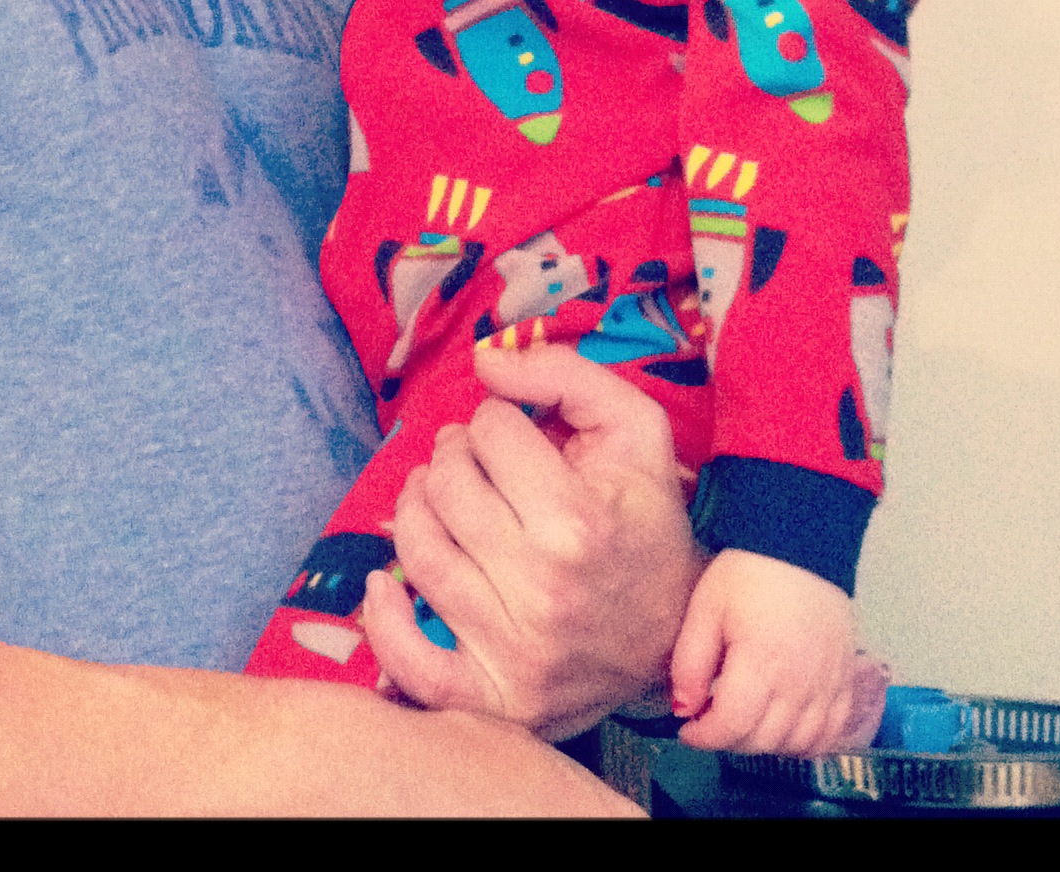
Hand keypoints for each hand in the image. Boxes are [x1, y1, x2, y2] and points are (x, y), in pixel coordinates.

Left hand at [361, 342, 704, 740]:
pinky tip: (386, 583)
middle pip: (446, 486)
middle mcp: (543, 589)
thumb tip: (484, 362)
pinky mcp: (494, 697)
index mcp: (579, 522)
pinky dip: (384, 622)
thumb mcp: (634, 429)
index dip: (495, 421)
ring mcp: (516, 650)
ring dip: (416, 509)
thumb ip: (564, 374)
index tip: (514, 438)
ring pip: (419, 552)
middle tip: (471, 461)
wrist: (674, 634)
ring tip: (439, 499)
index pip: (488, 432)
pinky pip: (413, 667)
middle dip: (453, 456)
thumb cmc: (645, 520)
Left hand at [670, 550, 858, 756]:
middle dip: (729, 740)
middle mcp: (800, 685)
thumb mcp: (706, 607)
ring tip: (743, 721)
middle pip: (763, 741)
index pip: (731, 726)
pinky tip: (783, 728)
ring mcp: (828, 687)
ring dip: (764, 744)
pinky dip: (805, 743)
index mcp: (762, 664)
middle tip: (709, 720)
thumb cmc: (748, 573)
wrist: (801, 547)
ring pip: (797, 745)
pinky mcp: (845, 683)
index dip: (703, 736)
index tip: (686, 729)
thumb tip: (682, 709)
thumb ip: (690, 662)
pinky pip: (830, 735)